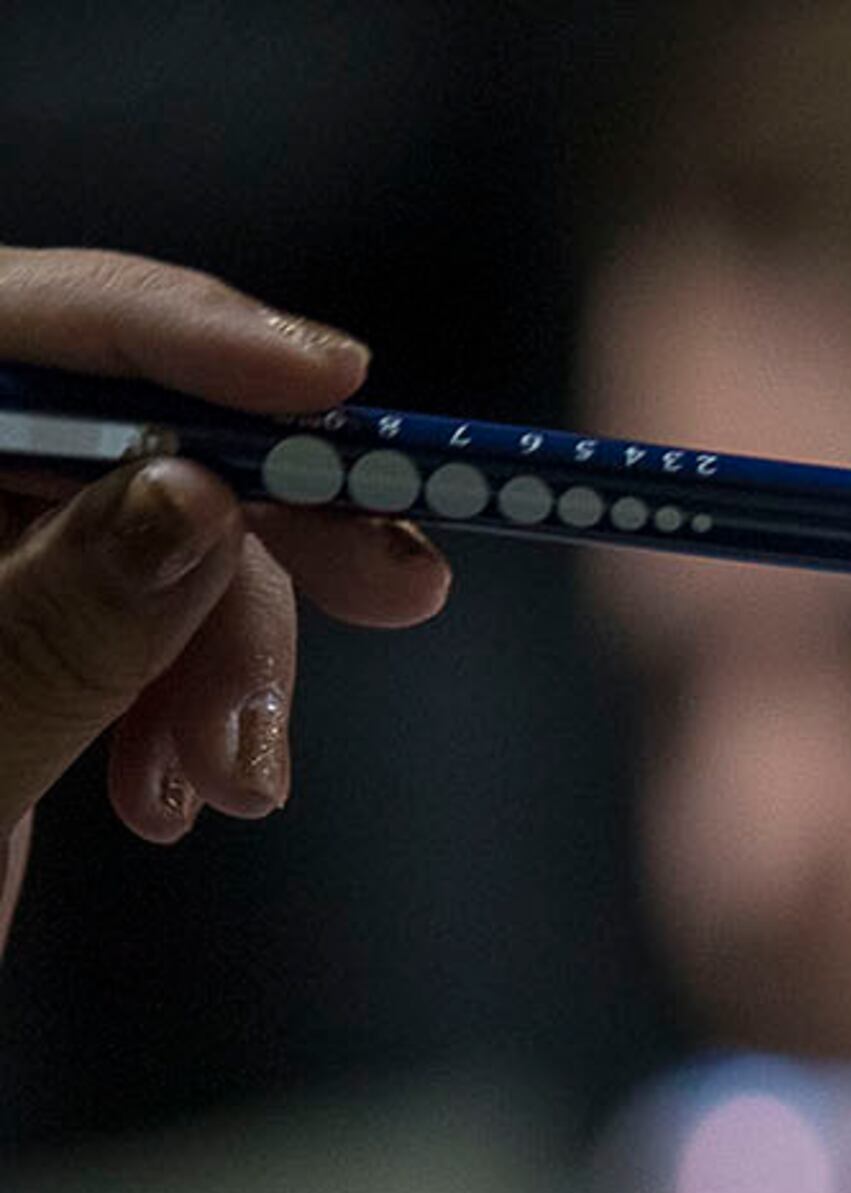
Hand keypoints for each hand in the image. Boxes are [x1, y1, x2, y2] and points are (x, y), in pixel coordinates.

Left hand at [0, 251, 453, 931]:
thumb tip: (195, 493)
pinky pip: (117, 628)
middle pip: (98, 429)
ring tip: (227, 787)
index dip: (170, 334)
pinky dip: (179, 704)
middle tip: (398, 591)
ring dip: (224, 655)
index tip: (330, 388)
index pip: (3, 322)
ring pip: (137, 538)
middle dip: (248, 522)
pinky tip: (175, 798)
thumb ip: (54, 620)